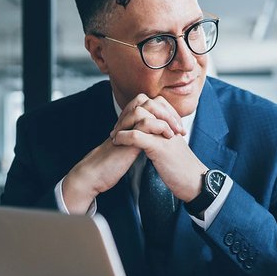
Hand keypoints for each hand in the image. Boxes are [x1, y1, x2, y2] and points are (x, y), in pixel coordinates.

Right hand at [63, 94, 184, 211]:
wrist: (96, 174)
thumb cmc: (113, 163)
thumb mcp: (131, 147)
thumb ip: (141, 138)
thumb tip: (156, 138)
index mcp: (129, 121)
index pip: (151, 104)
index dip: (166, 111)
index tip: (178, 126)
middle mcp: (127, 120)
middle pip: (149, 101)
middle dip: (169, 111)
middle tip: (180, 127)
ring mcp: (126, 125)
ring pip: (147, 108)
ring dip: (166, 117)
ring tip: (175, 132)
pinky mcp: (126, 135)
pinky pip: (144, 122)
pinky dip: (159, 126)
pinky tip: (168, 136)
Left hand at [109, 96, 207, 201]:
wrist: (196, 182)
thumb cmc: (183, 167)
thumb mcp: (172, 147)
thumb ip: (162, 136)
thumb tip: (147, 134)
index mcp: (172, 123)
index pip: (153, 103)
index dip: (135, 109)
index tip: (125, 123)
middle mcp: (169, 125)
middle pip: (145, 105)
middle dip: (127, 114)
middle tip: (116, 128)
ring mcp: (164, 135)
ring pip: (140, 116)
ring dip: (123, 124)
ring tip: (114, 136)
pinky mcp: (160, 148)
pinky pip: (136, 136)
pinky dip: (123, 137)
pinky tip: (117, 142)